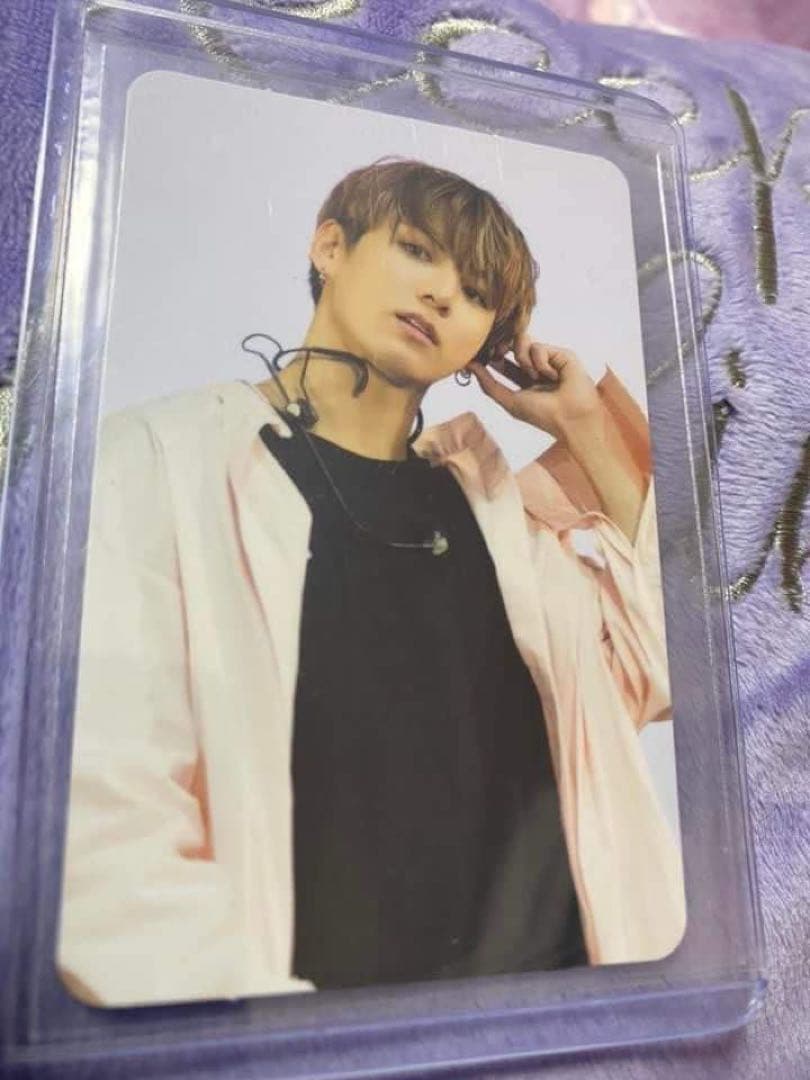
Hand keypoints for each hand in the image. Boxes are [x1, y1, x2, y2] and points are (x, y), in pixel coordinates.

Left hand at [469, 333, 600, 442]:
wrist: (571, 418)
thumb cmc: (542, 415)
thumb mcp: (509, 400)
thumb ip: (488, 384)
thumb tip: (469, 366)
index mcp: (524, 381)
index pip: (502, 362)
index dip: (491, 357)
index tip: (480, 356)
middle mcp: (536, 368)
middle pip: (512, 347)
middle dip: (502, 348)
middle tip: (497, 352)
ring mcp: (549, 360)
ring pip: (524, 342)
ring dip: (523, 359)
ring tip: (534, 376)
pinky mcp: (561, 354)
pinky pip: (539, 347)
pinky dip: (540, 362)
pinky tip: (552, 375)